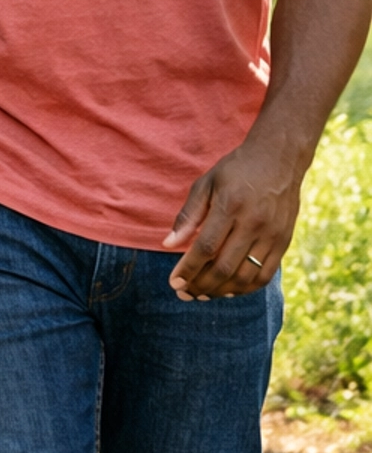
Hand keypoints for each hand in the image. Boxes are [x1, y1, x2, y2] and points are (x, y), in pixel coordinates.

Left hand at [163, 139, 301, 300]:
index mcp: (230, 206)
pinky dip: (245, 288)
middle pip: (225, 267)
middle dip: (200, 285)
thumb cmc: (236, 170)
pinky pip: (265, 275)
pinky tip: (229, 290)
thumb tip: (168, 244)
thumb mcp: (206, 183)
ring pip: (245, 276)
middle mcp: (253, 223)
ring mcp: (272, 235)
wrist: (279, 158)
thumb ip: (188, 215)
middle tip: (183, 293)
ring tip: (202, 294)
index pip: (206, 247)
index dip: (188, 269)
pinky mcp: (284, 242)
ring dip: (221, 291)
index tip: (173, 282)